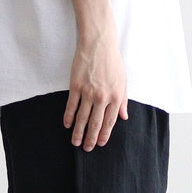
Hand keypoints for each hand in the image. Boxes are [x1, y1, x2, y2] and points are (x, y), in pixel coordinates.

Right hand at [64, 33, 128, 150]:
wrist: (98, 44)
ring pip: (82, 117)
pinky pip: (71, 105)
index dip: (104, 134)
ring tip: (75, 142)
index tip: (100, 143)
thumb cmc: (112, 61)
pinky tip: (67, 125)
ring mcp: (88, 92)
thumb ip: (123, 100)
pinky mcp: (76, 86)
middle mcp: (102, 97)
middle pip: (95, 122)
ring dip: (78, 132)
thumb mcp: (123, 81)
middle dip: (91, 137)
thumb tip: (123, 116)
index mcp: (116, 96)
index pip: (110, 121)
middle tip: (87, 148)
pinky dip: (69, 116)